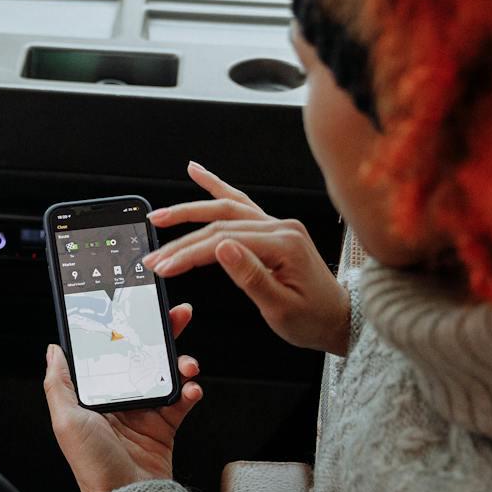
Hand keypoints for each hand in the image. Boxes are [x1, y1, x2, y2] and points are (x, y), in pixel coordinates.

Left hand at [43, 303, 202, 491]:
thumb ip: (59, 383)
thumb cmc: (93, 467)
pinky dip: (190, 391)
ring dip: (180, 363)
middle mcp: (118, 402)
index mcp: (92, 397)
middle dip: (161, 335)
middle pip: (141, 357)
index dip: (123, 330)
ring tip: (187, 364)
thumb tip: (53, 351)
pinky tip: (191, 389)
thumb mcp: (66, 420)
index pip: (108, 353)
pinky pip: (181, 401)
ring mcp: (143, 414)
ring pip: (165, 374)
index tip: (136, 310)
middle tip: (177, 316)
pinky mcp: (164, 428)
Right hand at [144, 161, 350, 354]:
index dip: (190, 255)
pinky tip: (197, 173)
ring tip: (161, 215)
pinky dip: (217, 187)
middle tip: (153, 255)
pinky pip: (240, 204)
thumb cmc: (313, 318)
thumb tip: (221, 248)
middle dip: (182, 239)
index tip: (164, 266)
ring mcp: (277, 225)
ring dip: (191, 210)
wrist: (338, 319)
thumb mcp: (282, 307)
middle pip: (221, 224)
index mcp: (285, 244)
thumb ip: (251, 276)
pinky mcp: (272, 229)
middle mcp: (281, 227)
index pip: (225, 242)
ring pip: (227, 209)